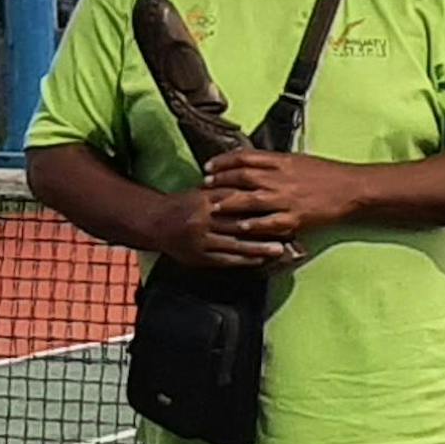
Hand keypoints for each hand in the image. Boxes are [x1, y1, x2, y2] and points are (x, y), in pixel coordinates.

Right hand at [141, 186, 289, 271]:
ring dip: (259, 247)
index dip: (259, 204)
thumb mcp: (202, 192)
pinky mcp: (199, 256)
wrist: (155, 222)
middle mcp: (203, 220)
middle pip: (239, 223)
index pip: (237, 201)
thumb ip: (224, 190)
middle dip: (264, 227)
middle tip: (288, 230)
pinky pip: (226, 260)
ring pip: (235, 244)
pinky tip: (260, 260)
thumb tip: (253, 183)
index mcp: (205, 199)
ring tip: (280, 249)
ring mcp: (200, 240)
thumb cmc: (184, 204)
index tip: (280, 205)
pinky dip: (244, 260)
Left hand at [203, 149, 360, 244]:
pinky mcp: (296, 217)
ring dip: (229, 203)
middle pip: (243, 176)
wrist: (352, 188)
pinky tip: (241, 227)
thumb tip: (254, 163)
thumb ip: (276, 163)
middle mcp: (281, 178)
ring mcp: (288, 198)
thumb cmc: (328, 174)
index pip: (245, 157)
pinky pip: (270, 222)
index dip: (224, 161)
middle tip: (205, 186)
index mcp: (282, 161)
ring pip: (250, 199)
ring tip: (214, 207)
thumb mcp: (299, 161)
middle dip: (221, 181)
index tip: (209, 166)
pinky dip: (254, 224)